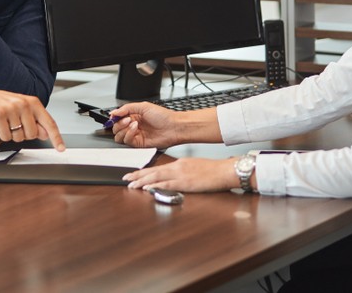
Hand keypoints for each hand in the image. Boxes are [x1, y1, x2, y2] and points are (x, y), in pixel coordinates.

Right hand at [0, 88, 64, 150]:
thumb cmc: (6, 104)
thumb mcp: (24, 111)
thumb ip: (36, 122)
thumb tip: (46, 134)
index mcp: (33, 103)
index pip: (49, 122)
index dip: (56, 137)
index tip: (61, 148)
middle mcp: (24, 104)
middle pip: (32, 134)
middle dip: (24, 134)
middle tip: (16, 124)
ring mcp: (11, 109)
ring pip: (19, 137)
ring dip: (13, 134)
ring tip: (7, 122)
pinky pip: (6, 137)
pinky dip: (3, 135)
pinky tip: (0, 124)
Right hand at [109, 102, 180, 148]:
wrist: (173, 127)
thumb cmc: (163, 116)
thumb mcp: (143, 106)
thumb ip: (126, 108)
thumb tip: (114, 112)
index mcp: (134, 116)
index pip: (118, 119)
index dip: (114, 118)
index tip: (113, 116)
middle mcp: (133, 126)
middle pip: (116, 128)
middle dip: (118, 123)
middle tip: (126, 119)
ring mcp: (136, 135)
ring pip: (119, 136)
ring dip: (123, 129)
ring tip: (132, 123)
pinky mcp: (138, 144)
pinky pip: (127, 141)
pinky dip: (128, 134)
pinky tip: (135, 128)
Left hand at [123, 157, 238, 192]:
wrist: (224, 170)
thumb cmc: (214, 171)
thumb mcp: (195, 167)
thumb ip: (184, 172)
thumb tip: (174, 178)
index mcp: (180, 164)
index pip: (158, 168)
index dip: (145, 171)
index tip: (135, 175)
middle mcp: (178, 167)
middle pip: (153, 171)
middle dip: (138, 175)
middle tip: (126, 179)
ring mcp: (181, 175)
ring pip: (157, 177)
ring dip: (143, 181)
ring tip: (132, 185)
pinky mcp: (186, 183)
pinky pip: (167, 184)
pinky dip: (156, 186)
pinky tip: (148, 188)